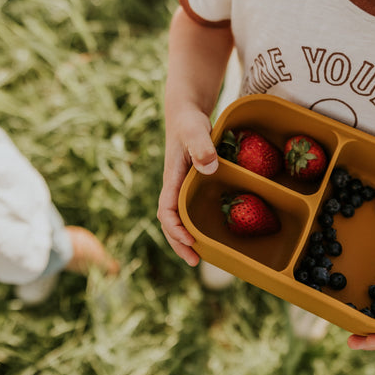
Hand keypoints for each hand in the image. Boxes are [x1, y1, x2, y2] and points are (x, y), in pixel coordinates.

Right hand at [157, 108, 218, 265]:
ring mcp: (180, 187)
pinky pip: (188, 210)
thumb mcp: (195, 131)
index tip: (189, 240)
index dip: (175, 228)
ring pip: (177, 219)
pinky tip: (207, 232)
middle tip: (195, 261)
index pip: (166, 210)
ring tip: (200, 256)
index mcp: (172, 178)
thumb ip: (202, 146)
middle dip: (179, 243)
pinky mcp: (189, 185)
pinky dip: (193, 224)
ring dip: (185, 238)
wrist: (185, 114)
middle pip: (169, 221)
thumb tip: (208, 168)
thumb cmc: (189, 122)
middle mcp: (174, 187)